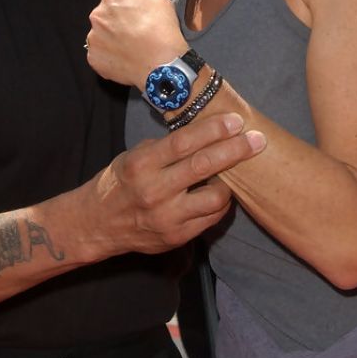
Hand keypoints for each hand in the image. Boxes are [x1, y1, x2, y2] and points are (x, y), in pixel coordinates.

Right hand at [83, 112, 265, 254]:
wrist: (99, 224)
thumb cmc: (121, 183)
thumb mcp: (133, 157)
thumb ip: (165, 148)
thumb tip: (204, 131)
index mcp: (141, 165)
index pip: (183, 142)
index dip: (213, 130)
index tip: (235, 121)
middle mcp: (154, 191)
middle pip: (203, 166)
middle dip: (235, 150)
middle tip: (257, 139)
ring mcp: (166, 217)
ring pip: (214, 198)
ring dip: (230, 183)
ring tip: (232, 173)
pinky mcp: (177, 237)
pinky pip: (211, 218)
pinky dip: (220, 203)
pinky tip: (219, 193)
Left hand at [87, 0, 187, 88]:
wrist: (160, 64)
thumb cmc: (161, 31)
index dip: (127, 5)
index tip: (136, 15)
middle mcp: (98, 14)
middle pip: (105, 14)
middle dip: (116, 21)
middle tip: (135, 32)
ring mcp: (94, 38)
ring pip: (101, 34)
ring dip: (112, 38)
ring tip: (131, 47)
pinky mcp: (93, 57)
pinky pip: (100, 54)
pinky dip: (110, 56)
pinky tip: (125, 57)